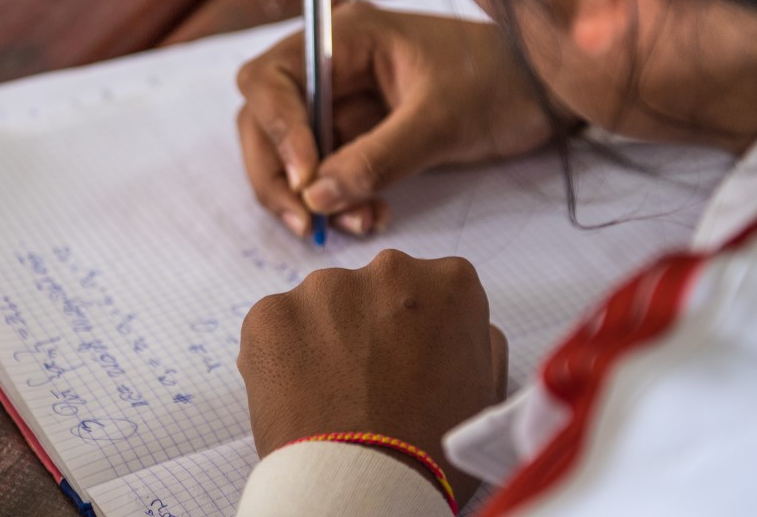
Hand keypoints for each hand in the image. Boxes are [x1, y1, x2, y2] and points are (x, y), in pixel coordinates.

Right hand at [236, 2, 570, 237]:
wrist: (547, 97)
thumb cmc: (500, 84)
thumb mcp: (439, 122)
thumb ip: (376, 158)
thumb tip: (315, 196)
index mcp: (345, 37)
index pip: (271, 79)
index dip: (276, 129)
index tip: (304, 178)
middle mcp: (333, 66)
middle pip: (267, 121)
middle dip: (281, 174)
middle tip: (307, 222)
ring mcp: (344, 102)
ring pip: (293, 154)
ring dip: (312, 196)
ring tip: (356, 223)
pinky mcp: (360, 135)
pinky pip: (327, 173)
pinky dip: (339, 201)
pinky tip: (371, 217)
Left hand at [238, 248, 508, 504]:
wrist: (363, 488)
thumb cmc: (434, 451)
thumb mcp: (486, 393)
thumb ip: (476, 340)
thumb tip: (454, 321)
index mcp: (449, 284)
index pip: (434, 289)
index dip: (420, 329)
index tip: (411, 362)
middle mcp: (388, 269)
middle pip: (376, 290)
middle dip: (371, 324)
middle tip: (369, 382)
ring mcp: (324, 287)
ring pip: (323, 305)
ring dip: (325, 337)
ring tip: (332, 394)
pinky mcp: (270, 312)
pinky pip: (276, 326)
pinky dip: (282, 353)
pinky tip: (299, 394)